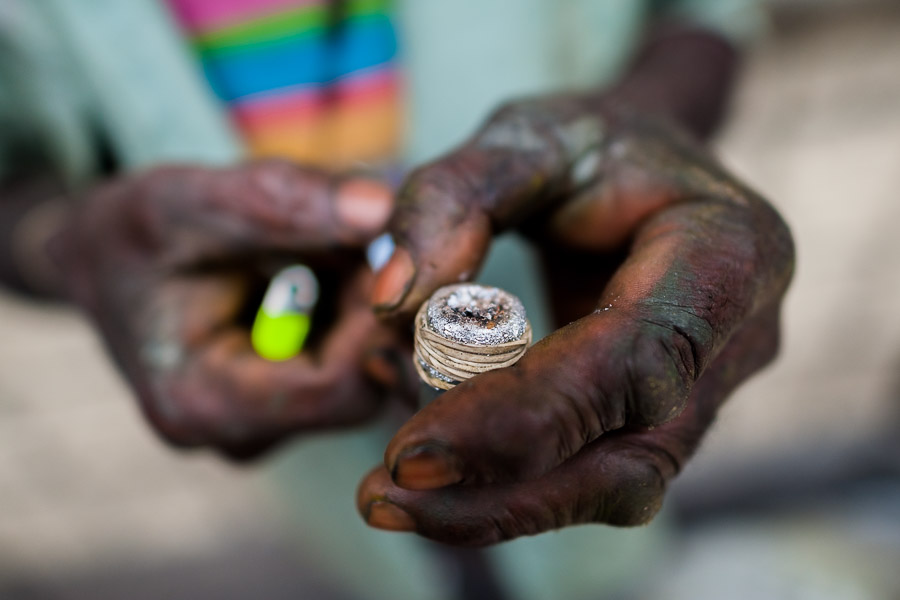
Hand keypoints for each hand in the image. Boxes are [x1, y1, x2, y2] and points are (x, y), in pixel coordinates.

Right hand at [57, 160, 412, 457]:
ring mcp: (264, 428)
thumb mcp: (185, 201)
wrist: (101, 264)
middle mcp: (237, 436)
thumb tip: (380, 207)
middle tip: (366, 238)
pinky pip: (347, 365)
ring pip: (361, 375)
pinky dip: (350, 312)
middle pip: (358, 387)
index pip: (334, 388)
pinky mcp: (283, 409)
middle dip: (373, 308)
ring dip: (364, 305)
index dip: (374, 318)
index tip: (387, 250)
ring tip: (331, 246)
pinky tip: (323, 270)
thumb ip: (278, 202)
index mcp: (199, 405)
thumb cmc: (129, 235)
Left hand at [358, 94, 794, 544]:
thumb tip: (389, 299)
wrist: (648, 166)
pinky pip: (588, 472)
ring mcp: (706, 390)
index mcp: (729, 254)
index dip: (525, 419)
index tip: (411, 453)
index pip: (634, 362)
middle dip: (501, 494)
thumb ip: (454, 196)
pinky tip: (427, 453)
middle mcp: (737, 340)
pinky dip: (503, 479)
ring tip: (388, 493)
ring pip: (609, 485)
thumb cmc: (595, 143)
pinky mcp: (661, 417)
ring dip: (494, 504)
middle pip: (631, 457)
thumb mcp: (525, 133)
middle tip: (383, 499)